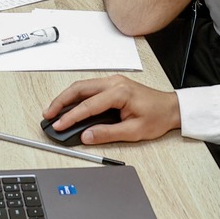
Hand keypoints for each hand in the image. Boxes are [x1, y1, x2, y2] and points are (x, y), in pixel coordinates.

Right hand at [42, 76, 178, 144]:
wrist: (171, 108)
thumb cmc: (157, 117)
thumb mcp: (133, 132)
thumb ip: (107, 134)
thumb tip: (86, 137)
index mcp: (120, 92)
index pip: (88, 106)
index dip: (71, 117)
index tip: (59, 126)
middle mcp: (114, 83)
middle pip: (79, 89)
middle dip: (61, 102)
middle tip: (48, 115)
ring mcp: (113, 82)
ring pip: (82, 86)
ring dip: (66, 98)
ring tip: (53, 111)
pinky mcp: (112, 85)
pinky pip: (89, 88)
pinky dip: (75, 96)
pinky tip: (68, 105)